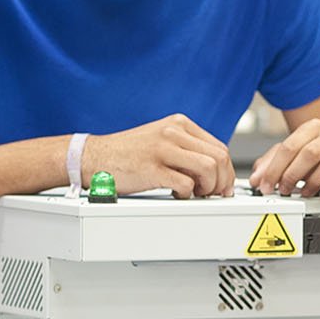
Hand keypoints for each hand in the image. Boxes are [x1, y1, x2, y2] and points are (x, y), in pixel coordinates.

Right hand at [88, 115, 234, 197]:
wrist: (92, 157)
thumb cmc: (128, 154)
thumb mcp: (161, 140)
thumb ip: (187, 149)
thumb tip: (217, 170)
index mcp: (179, 124)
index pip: (219, 147)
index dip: (227, 171)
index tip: (223, 185)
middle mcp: (173, 132)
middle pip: (219, 158)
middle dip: (222, 181)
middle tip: (214, 194)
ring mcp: (162, 149)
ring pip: (209, 168)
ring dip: (209, 188)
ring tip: (196, 193)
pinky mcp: (152, 168)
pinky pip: (186, 183)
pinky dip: (187, 194)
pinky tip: (177, 194)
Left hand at [250, 119, 319, 196]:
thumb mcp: (298, 158)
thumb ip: (274, 163)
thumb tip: (257, 178)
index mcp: (314, 128)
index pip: (289, 145)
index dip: (274, 168)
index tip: (265, 185)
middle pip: (309, 151)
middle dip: (292, 174)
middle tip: (283, 190)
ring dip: (314, 180)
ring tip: (305, 193)